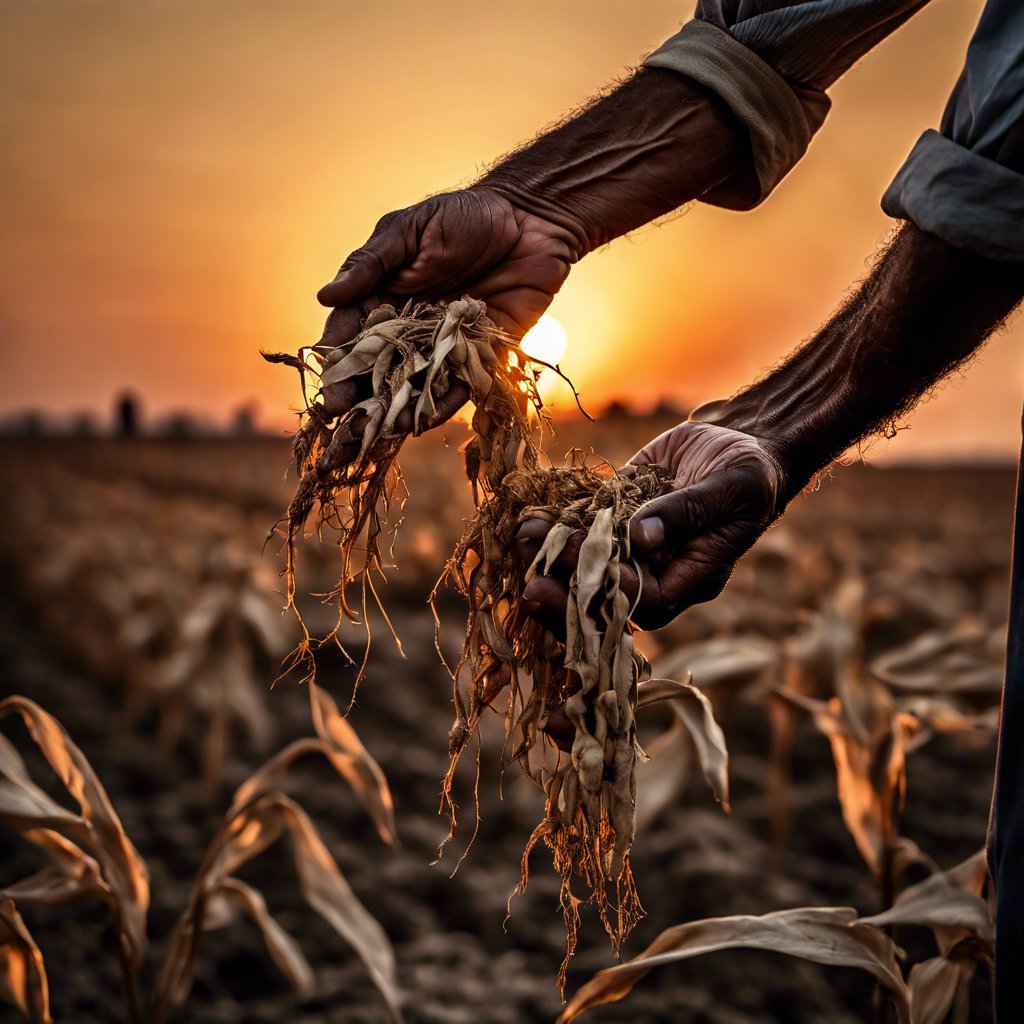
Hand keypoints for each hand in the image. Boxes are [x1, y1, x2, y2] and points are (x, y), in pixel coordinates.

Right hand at [315, 186, 583, 423]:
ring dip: (398, 407)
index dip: (339, 363)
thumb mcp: (408, 231)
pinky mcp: (480, 354)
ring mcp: (444, 345)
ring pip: (415, 383)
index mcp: (383, 298)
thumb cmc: (464, 216)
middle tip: (347, 423)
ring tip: (383, 429)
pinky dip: (443, 401)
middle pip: (379, 370)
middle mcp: (410, 328)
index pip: (353, 337)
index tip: (329, 389)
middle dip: (362, 397)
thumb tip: (324, 296)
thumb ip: (370, 264)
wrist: (530, 221)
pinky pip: (459, 384)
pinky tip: (424, 420)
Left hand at [516, 421, 787, 633]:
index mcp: (690, 579)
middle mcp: (654, 572)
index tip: (579, 576)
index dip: (610, 594)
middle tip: (530, 584)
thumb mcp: (732, 489)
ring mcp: (629, 548)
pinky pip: (580, 528)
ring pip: (584, 566)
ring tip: (523, 537)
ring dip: (551, 557)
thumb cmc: (750, 474)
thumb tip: (643, 538)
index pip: (644, 602)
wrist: (738, 444)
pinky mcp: (613, 518)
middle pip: (605, 598)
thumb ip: (689, 513)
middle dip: (566, 593)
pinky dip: (555, 522)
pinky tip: (529, 513)